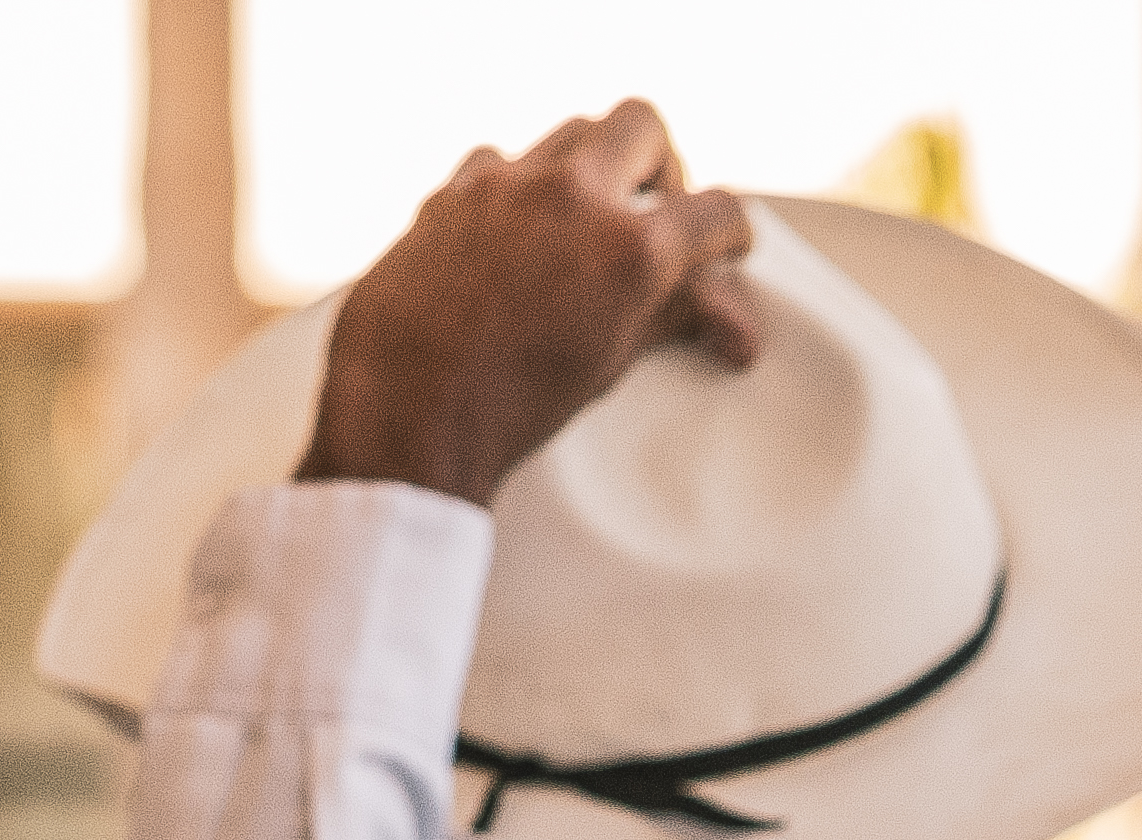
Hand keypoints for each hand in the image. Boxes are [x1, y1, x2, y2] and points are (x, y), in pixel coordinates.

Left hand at [301, 103, 764, 507]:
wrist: (404, 413)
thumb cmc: (510, 407)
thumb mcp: (610, 363)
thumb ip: (672, 318)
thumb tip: (736, 327)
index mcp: (631, 251)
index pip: (716, 210)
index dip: (731, 233)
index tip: (725, 247)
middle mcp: (574, 197)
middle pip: (641, 125)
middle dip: (659, 164)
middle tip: (651, 208)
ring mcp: (507, 184)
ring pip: (571, 132)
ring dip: (590, 166)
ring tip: (582, 220)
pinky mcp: (451, 190)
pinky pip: (500, 161)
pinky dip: (518, 188)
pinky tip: (511, 234)